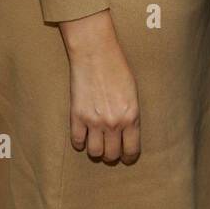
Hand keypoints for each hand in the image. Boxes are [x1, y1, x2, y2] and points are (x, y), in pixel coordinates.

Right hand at [58, 10, 140, 162]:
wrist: (95, 52)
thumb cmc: (117, 67)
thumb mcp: (133, 92)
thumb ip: (131, 113)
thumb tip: (128, 131)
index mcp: (131, 116)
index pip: (132, 150)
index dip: (129, 156)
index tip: (126, 156)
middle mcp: (113, 123)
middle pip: (112, 155)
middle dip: (112, 154)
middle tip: (111, 148)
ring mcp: (93, 121)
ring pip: (95, 153)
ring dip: (96, 150)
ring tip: (97, 142)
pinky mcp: (76, 117)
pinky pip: (77, 142)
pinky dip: (80, 142)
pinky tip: (83, 135)